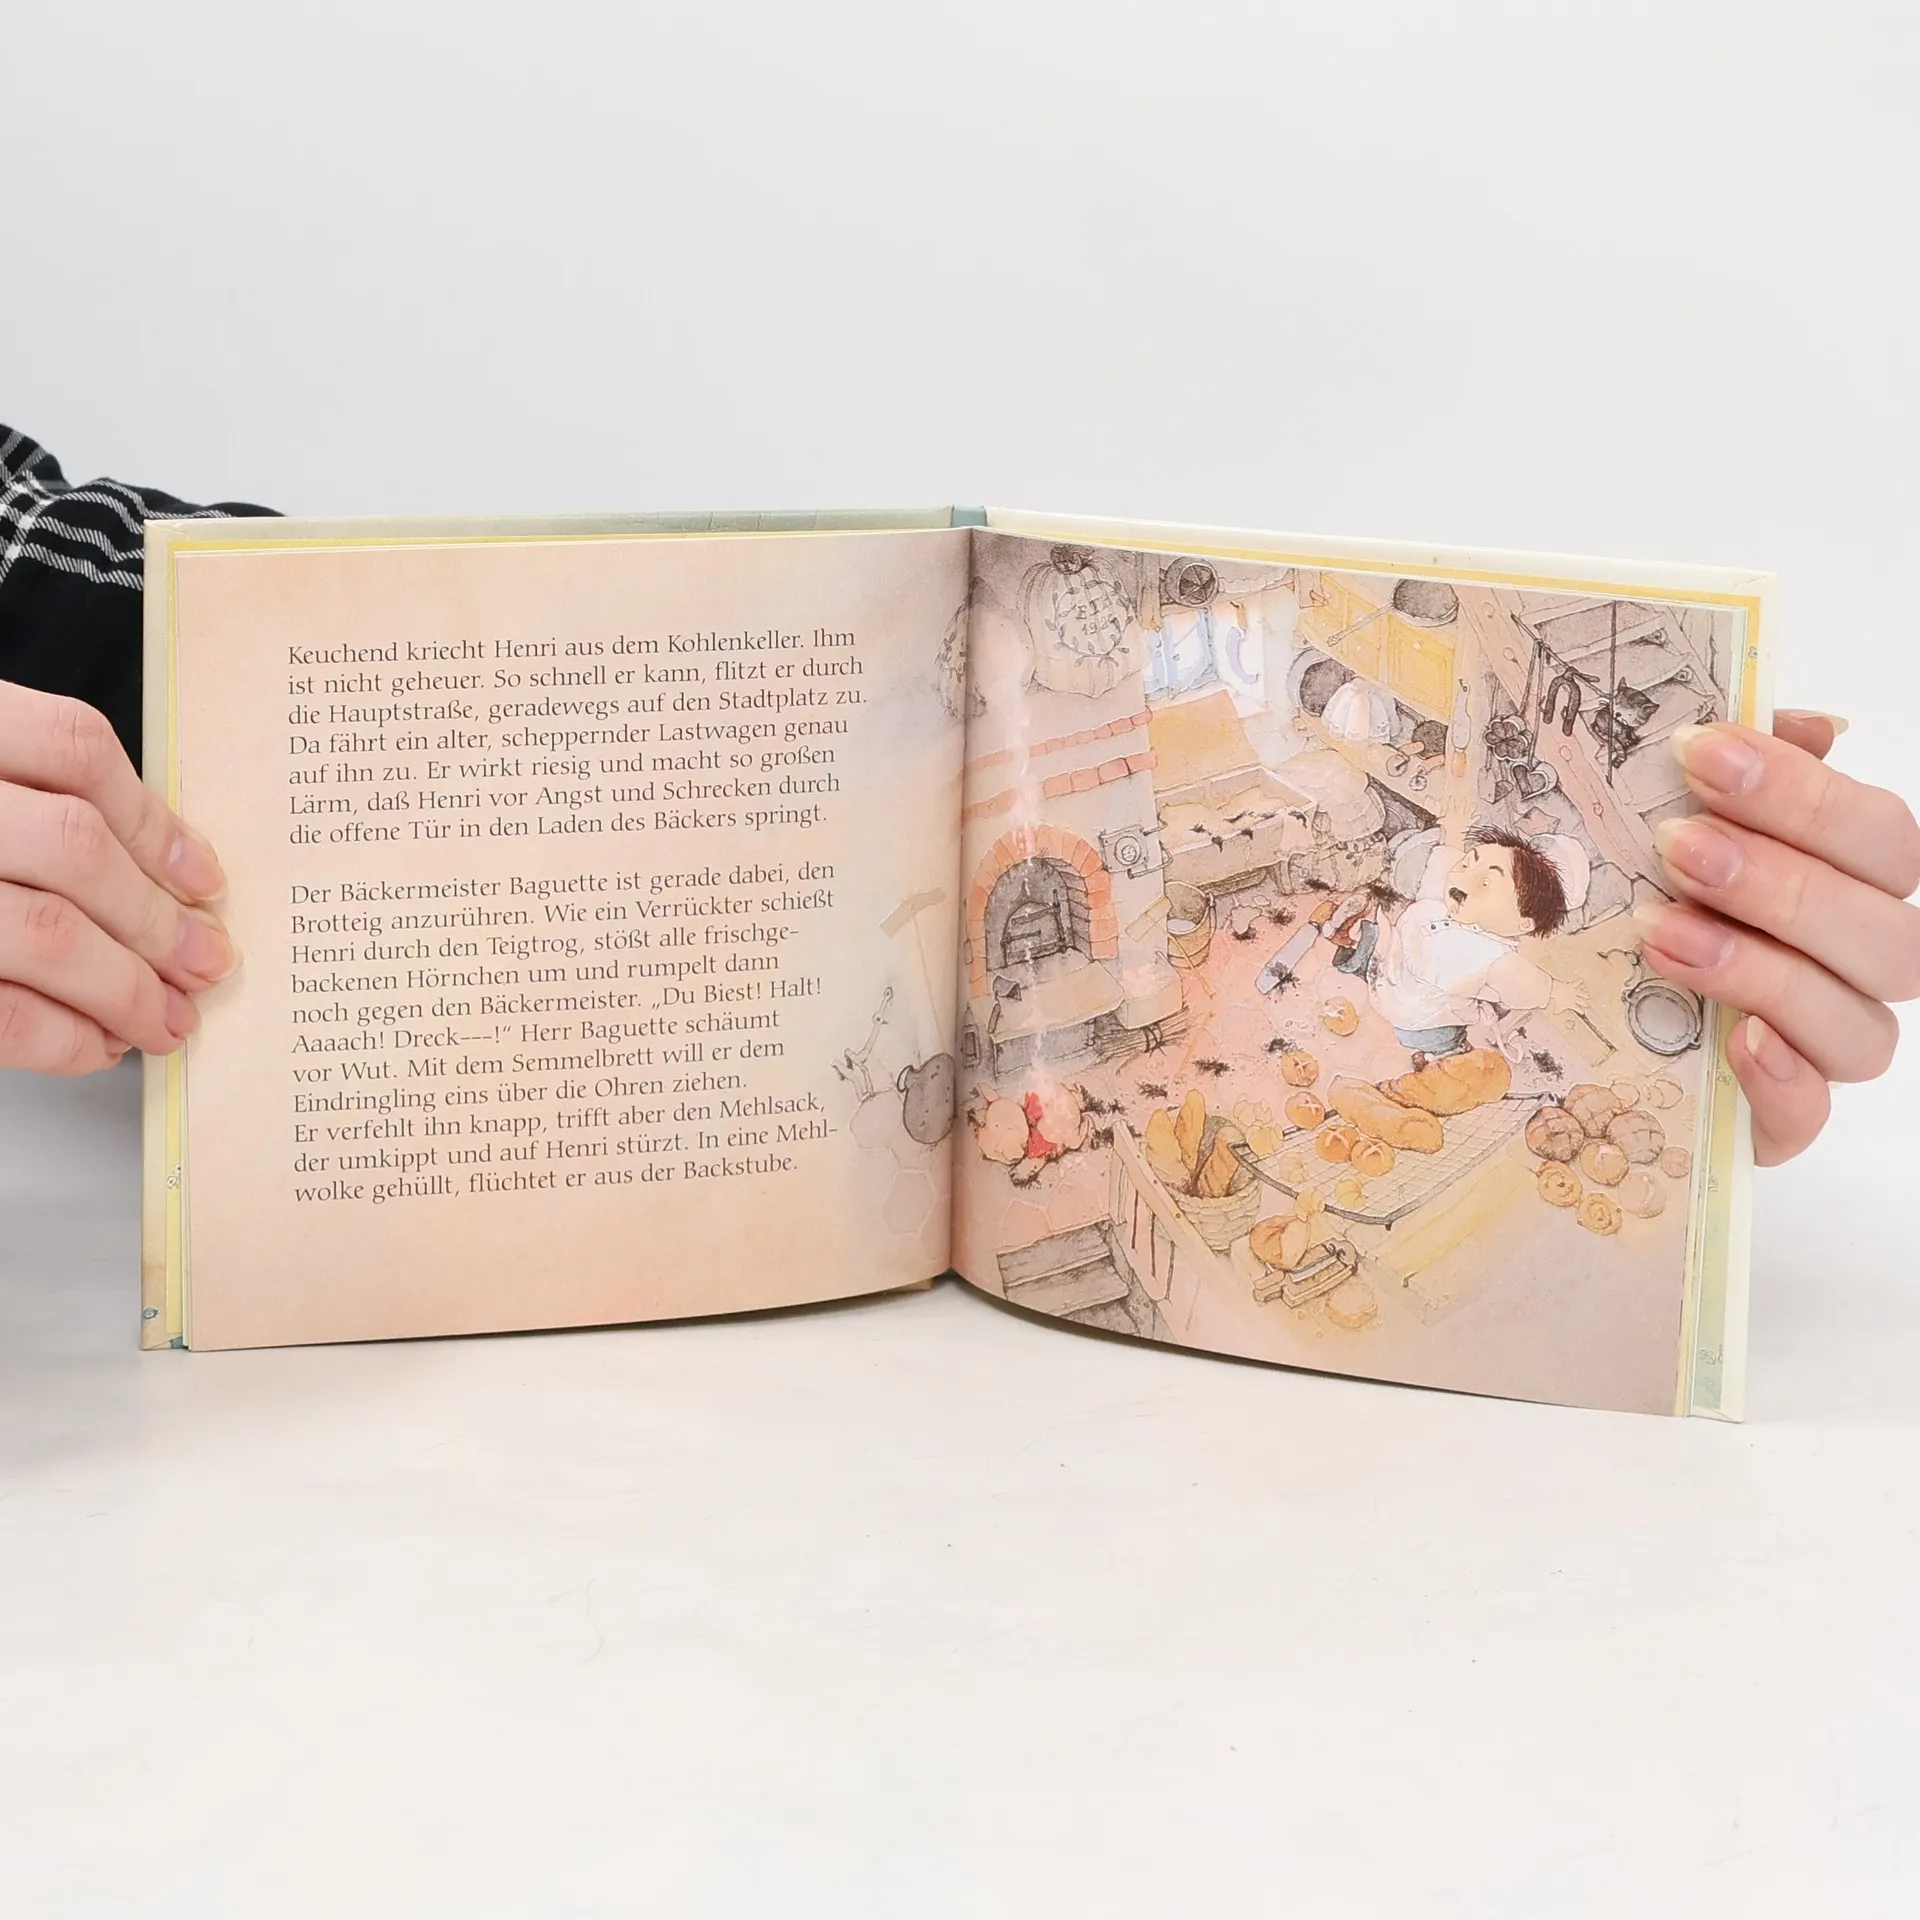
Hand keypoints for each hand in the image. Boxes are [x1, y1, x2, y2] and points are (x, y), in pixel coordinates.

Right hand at [0, 681, 236, 1073]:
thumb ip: (26, 789)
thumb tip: (160, 866)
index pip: (73, 747)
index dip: (153, 820)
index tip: (202, 876)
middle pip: (75, 850)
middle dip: (157, 920)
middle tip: (205, 961)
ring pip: (46, 934)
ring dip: (126, 989)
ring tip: (166, 1018)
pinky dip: (62, 1038)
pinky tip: (97, 1045)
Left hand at [1548, 977, 1589, 1016]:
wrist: (1554, 990)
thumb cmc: (1556, 999)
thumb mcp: (1557, 1008)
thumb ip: (1558, 1011)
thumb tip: (1554, 1014)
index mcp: (1571, 1004)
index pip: (1578, 1009)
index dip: (1580, 1011)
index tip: (1582, 1012)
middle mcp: (1574, 998)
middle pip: (1582, 1002)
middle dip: (1585, 1003)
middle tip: (1587, 1005)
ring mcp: (1574, 991)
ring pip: (1582, 993)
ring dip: (1585, 995)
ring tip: (1587, 996)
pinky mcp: (1572, 985)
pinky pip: (1577, 983)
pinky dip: (1579, 981)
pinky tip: (1581, 980)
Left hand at [1633, 710, 1919, 1164]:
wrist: (1593, 1033)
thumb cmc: (1653, 903)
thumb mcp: (1673, 830)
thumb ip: (1740, 777)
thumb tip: (1804, 720)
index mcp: (1852, 885)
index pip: (1880, 836)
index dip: (1803, 793)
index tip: (1701, 751)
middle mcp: (1856, 966)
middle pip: (1882, 927)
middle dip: (1780, 880)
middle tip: (1676, 844)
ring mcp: (1823, 1047)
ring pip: (1857, 1023)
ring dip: (1762, 970)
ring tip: (1664, 933)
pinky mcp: (1778, 1118)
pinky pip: (1811, 1112)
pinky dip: (1783, 1077)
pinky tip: (1737, 1040)